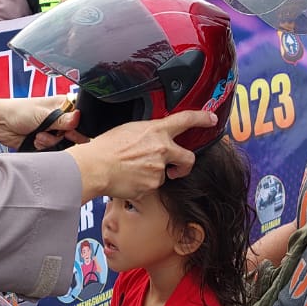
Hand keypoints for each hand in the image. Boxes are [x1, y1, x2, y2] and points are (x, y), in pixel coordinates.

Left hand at [0, 96, 86, 149]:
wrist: (0, 125)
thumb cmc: (18, 111)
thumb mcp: (43, 114)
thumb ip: (62, 119)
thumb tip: (79, 118)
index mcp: (62, 105)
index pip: (81, 116)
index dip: (78, 126)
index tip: (70, 130)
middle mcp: (60, 118)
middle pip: (74, 132)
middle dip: (63, 136)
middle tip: (54, 133)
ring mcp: (53, 130)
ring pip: (63, 142)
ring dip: (50, 141)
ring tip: (38, 135)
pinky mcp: (46, 141)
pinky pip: (53, 149)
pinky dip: (44, 146)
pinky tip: (35, 139)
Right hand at [68, 110, 215, 200]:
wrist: (95, 167)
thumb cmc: (105, 147)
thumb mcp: (128, 130)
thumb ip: (147, 134)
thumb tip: (151, 139)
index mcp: (156, 131)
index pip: (186, 120)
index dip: (202, 118)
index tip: (212, 119)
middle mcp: (162, 149)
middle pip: (188, 158)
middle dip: (185, 166)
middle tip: (176, 169)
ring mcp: (158, 169)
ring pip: (162, 175)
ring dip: (151, 175)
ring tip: (131, 171)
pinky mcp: (152, 186)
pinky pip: (150, 187)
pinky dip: (141, 185)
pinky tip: (128, 180)